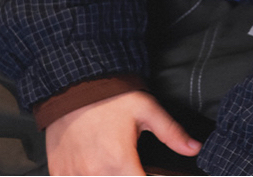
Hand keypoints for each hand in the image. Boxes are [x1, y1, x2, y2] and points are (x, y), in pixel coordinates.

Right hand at [45, 90, 201, 175]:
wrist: (74, 84)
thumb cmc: (110, 97)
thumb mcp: (146, 110)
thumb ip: (171, 132)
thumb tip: (194, 148)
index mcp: (120, 162)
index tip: (147, 172)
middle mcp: (96, 173)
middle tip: (130, 165)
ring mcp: (74, 175)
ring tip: (113, 164)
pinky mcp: (59, 173)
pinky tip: (93, 166)